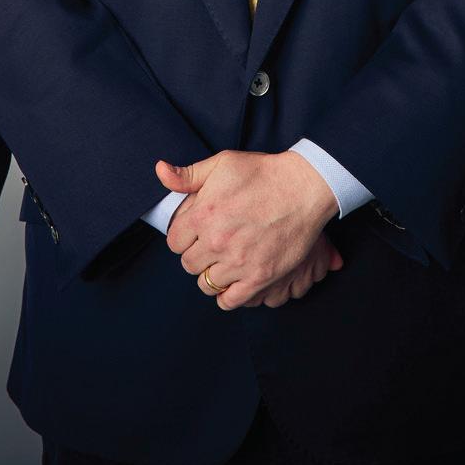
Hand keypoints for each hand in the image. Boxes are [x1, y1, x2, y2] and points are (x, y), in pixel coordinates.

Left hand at [158, 150, 339, 310]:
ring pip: (206, 284)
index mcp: (203, 215)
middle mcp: (217, 241)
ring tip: (224, 262)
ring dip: (212, 275)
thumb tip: (160, 171)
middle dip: (197, 255)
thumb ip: (188, 174)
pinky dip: (227, 295)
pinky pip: (230, 300)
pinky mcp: (259, 276)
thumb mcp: (222, 163)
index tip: (196, 233)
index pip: (174, 242)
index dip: (184, 237)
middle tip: (212, 245)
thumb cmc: (263, 173)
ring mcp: (238, 262)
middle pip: (189, 264)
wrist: (303, 188)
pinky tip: (232, 281)